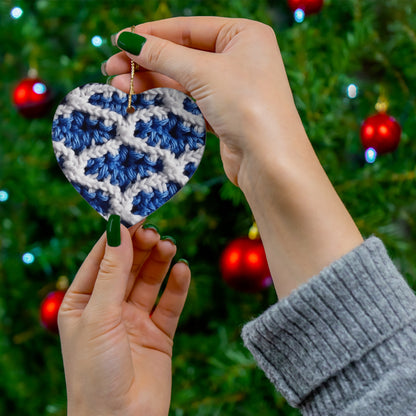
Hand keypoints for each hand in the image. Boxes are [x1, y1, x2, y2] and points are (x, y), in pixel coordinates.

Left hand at [58, 220, 189, 415]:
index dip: (117, 236)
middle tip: (155, 232)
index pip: (101, 259)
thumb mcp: (99, 315)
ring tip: (169, 246)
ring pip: (150, 281)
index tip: (134, 213)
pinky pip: (170, 303)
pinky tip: (182, 270)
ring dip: (160, 262)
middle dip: (141, 247)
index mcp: (83, 302)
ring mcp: (135, 320)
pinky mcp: (159, 333)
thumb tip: (118, 229)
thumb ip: (112, 272)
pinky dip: (177, 286)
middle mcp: (109, 308)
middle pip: (128, 266)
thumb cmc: (95, 372)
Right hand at [105, 17, 362, 297]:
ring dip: (151, 82)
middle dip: (146, 61)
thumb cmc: (247, 106)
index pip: (188, 28)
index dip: (151, 34)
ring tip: (118, 86)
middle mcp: (239, 58)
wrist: (270, 161)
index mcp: (243, 35)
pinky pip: (190, 100)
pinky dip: (167, 100)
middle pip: (183, 54)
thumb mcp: (202, 72)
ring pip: (184, 79)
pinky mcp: (224, 113)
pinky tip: (142, 100)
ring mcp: (232, 88)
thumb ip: (163, 54)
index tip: (119, 41)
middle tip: (111, 68)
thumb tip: (127, 40)